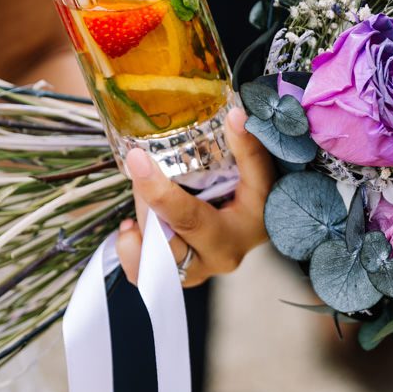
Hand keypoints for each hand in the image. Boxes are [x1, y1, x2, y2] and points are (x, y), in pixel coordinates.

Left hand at [115, 108, 274, 286]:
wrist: (256, 228)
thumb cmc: (258, 199)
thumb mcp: (260, 176)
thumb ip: (248, 148)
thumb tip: (235, 113)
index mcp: (240, 233)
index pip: (192, 216)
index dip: (159, 190)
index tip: (136, 158)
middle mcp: (219, 258)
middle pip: (164, 239)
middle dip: (148, 202)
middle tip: (141, 166)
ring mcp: (198, 272)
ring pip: (154, 256)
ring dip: (142, 220)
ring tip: (145, 193)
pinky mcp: (179, 278)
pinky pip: (142, 273)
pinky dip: (132, 247)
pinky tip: (135, 226)